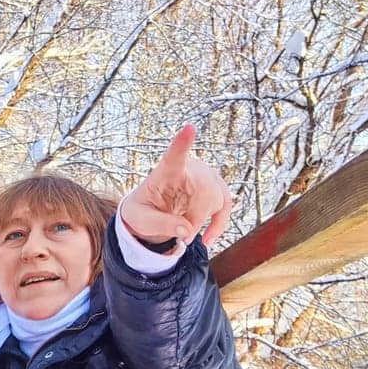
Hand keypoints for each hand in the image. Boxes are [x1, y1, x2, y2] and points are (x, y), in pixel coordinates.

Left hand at [120, 124, 232, 247]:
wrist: (151, 211)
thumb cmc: (142, 211)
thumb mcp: (141, 221)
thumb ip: (160, 225)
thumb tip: (186, 231)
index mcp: (165, 172)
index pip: (174, 156)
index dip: (182, 143)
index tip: (189, 128)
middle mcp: (189, 168)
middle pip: (203, 190)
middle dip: (195, 218)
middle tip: (181, 237)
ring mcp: (205, 176)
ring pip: (216, 199)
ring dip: (202, 222)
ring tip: (183, 232)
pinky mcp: (216, 189)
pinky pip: (226, 205)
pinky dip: (219, 225)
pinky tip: (208, 239)